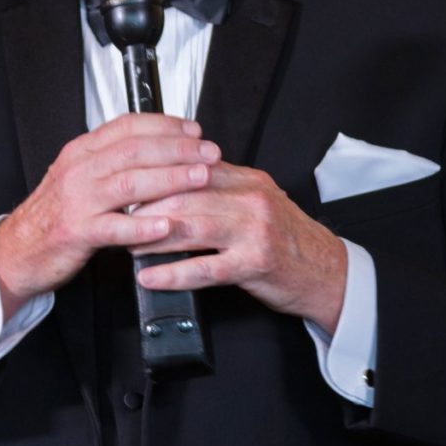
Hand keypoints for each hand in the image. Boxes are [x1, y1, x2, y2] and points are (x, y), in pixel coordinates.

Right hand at [0, 115, 219, 312]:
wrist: (18, 250)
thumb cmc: (55, 215)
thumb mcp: (78, 177)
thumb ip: (111, 161)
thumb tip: (155, 147)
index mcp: (82, 152)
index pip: (128, 126)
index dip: (165, 125)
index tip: (194, 130)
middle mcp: (80, 171)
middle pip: (135, 150)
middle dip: (179, 149)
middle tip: (209, 153)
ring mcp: (77, 201)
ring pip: (129, 183)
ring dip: (170, 179)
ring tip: (200, 178)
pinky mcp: (76, 232)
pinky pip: (114, 227)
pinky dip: (142, 226)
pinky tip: (166, 225)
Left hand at [127, 164, 349, 332]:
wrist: (326, 271)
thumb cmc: (287, 239)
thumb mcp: (258, 203)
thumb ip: (223, 190)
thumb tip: (176, 183)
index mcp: (249, 180)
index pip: (194, 169)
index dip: (158, 177)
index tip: (130, 185)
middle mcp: (251, 200)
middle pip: (188, 196)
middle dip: (148, 207)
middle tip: (119, 216)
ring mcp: (254, 232)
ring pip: (193, 227)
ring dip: (153, 238)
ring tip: (127, 245)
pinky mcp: (254, 263)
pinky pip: (205, 268)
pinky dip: (173, 273)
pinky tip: (151, 276)